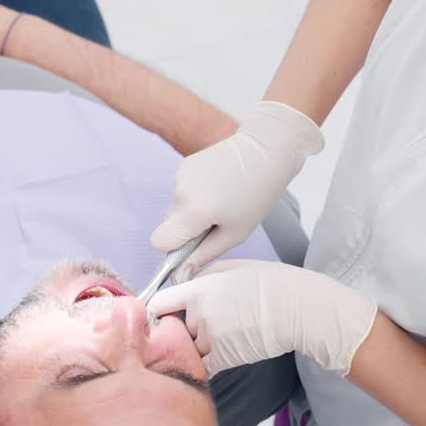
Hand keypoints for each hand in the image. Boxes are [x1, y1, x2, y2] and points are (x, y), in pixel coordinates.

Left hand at [148, 260, 376, 376]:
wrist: (299, 308)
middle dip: (177, 329)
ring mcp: (210, 339)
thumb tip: (181, 283)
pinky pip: (202, 366)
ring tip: (213, 338)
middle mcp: (199, 316)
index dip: (154, 311)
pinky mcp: (225, 358)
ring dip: (191, 347)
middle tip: (190, 326)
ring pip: (186, 348)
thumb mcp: (231, 268)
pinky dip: (202, 364)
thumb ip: (201, 276)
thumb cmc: (270, 284)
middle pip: (172, 328)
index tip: (155, 315)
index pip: (158, 303)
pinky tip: (213, 355)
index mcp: (199, 290)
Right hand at [150, 102, 324, 279]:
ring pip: (176, 208)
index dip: (173, 250)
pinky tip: (219, 185)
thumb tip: (179, 275)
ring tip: (224, 199)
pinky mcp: (184, 166)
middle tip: (219, 220)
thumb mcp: (236, 233)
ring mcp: (180, 177)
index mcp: (194, 212)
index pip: (159, 243)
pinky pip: (182, 191)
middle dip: (188, 229)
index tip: (191, 247)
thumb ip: (203, 256)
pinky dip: (196, 194)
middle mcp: (181, 193)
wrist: (266, 150)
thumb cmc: (257, 194)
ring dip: (194, 210)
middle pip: (169, 225)